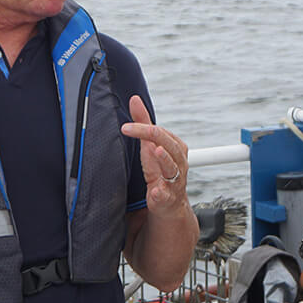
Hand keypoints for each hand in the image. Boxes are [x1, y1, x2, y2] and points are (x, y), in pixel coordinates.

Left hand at [120, 95, 189, 214]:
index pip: (161, 132)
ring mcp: (174, 180)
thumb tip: (134, 99)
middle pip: (170, 146)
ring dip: (164, 160)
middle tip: (132, 129)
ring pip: (172, 168)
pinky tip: (154, 191)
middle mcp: (178, 162)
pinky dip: (161, 193)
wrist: (170, 203)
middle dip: (152, 136)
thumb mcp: (150, 145)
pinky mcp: (167, 198)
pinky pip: (165, 195)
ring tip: (156, 151)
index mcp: (176, 147)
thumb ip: (143, 123)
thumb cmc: (160, 170)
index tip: (124, 127)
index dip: (142, 127)